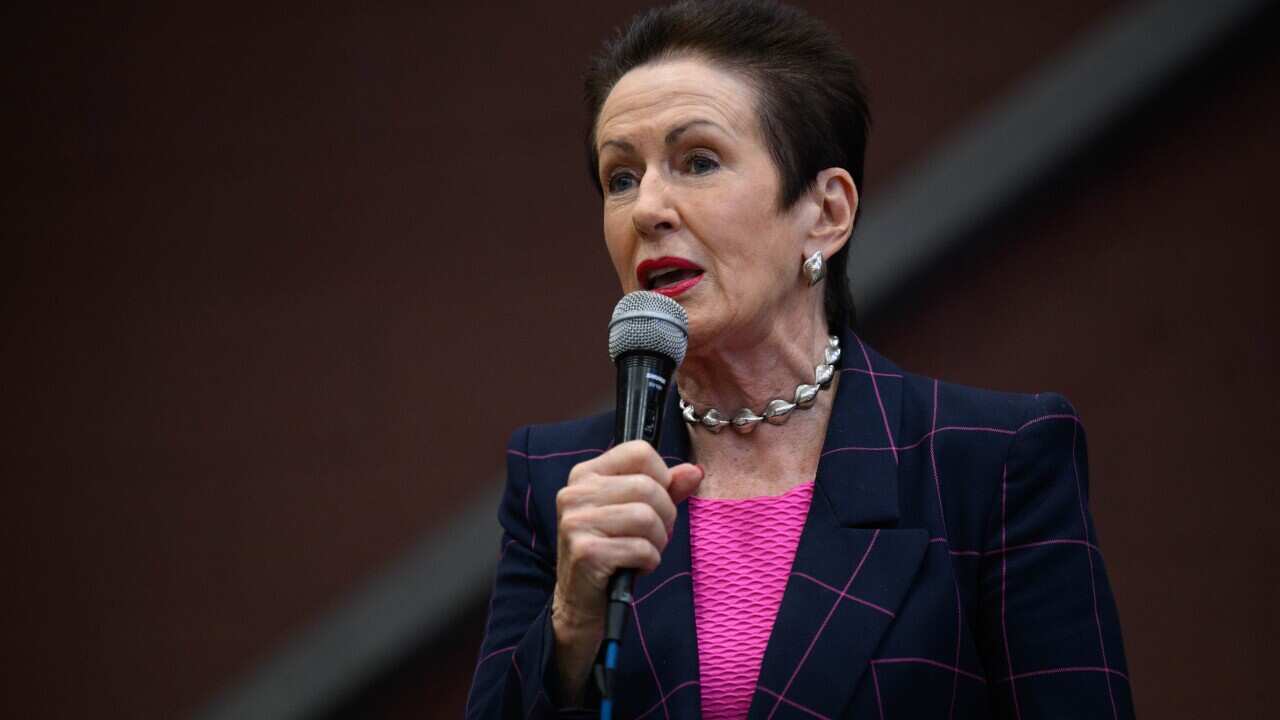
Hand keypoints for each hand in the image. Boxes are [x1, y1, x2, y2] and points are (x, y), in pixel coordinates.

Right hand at [549, 440, 702, 703]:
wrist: (580, 605)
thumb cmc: (611, 554)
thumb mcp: (636, 515)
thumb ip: (666, 489)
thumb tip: (694, 471)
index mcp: (586, 474)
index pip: (639, 451)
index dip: (661, 478)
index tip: (654, 503)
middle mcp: (575, 492)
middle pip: (648, 486)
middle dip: (664, 516)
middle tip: (652, 537)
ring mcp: (576, 521)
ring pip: (646, 516)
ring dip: (657, 542)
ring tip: (643, 553)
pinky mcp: (585, 551)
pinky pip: (641, 548)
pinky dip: (648, 562)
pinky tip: (633, 568)